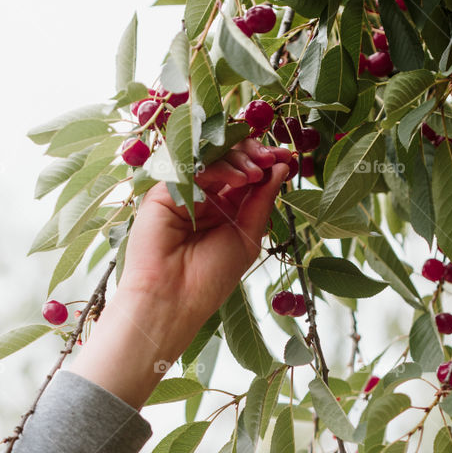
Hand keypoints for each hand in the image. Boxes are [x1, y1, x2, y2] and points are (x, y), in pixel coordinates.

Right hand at [65, 136, 294, 408]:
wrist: (175, 299)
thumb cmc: (211, 278)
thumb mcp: (248, 237)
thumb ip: (261, 202)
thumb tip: (280, 167)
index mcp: (224, 209)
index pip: (245, 174)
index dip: (265, 163)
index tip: (288, 157)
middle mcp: (204, 196)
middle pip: (229, 159)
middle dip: (254, 153)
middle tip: (274, 156)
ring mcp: (184, 192)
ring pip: (212, 158)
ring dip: (239, 158)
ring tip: (257, 172)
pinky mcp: (163, 191)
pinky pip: (193, 168)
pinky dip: (219, 168)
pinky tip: (239, 179)